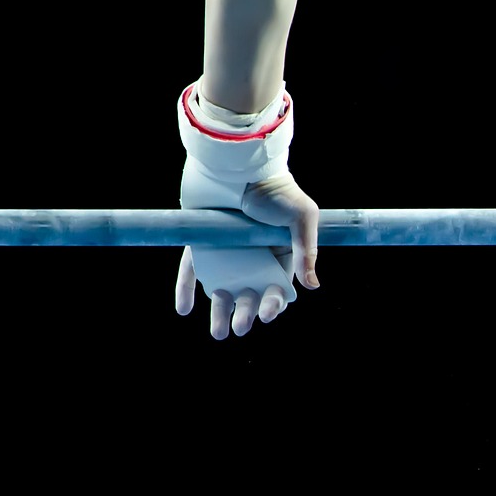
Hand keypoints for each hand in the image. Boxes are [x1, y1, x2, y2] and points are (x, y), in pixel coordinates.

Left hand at [175, 171, 319, 337]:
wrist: (240, 163)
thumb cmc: (276, 189)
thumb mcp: (301, 217)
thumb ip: (307, 251)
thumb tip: (313, 286)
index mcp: (277, 257)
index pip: (276, 289)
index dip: (273, 305)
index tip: (268, 313)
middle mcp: (250, 259)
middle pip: (248, 295)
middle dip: (245, 314)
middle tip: (239, 328)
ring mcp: (224, 254)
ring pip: (221, 290)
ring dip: (219, 312)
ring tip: (218, 332)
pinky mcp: (201, 245)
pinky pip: (191, 271)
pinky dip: (186, 290)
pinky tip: (183, 309)